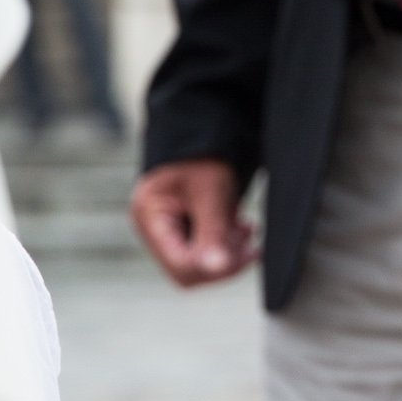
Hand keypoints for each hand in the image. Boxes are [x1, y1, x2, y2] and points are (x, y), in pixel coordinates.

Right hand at [130, 159, 257, 285]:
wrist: (205, 130)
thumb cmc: (202, 153)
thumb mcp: (211, 192)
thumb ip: (213, 232)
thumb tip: (217, 268)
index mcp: (150, 216)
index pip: (180, 264)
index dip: (214, 268)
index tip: (247, 254)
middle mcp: (153, 228)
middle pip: (188, 270)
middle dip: (223, 261)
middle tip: (251, 246)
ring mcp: (167, 229)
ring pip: (199, 263)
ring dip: (227, 253)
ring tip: (246, 230)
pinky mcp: (183, 227)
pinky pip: (204, 249)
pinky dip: (225, 244)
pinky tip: (241, 228)